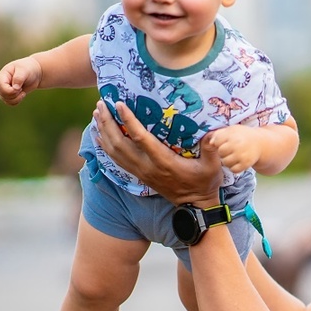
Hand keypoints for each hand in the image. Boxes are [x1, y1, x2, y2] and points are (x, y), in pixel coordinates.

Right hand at [0, 57, 40, 104]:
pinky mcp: (10, 95)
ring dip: (16, 99)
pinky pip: (10, 103)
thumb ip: (19, 78)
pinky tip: (22, 94)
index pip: (1, 86)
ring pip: (6, 100)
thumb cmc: (28, 69)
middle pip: (3, 94)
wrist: (34, 72)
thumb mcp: (24, 70)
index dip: (10, 90)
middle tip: (21, 89)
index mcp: (3, 75)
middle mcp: (1, 83)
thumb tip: (15, 89)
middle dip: (14, 95)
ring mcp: (5, 90)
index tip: (19, 88)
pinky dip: (17, 101)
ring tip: (23, 92)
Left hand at [93, 99, 222, 205]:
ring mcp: (141, 172)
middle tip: (101, 104)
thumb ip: (211, 149)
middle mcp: (147, 167)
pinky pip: (115, 159)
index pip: (140, 138)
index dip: (128, 120)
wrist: (195, 206)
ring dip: (103, 132)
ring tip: (97, 114)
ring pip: (114, 151)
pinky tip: (99, 134)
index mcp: (163, 161)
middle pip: (119, 143)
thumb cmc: (205, 183)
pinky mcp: (139, 175)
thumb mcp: (213, 167)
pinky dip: (104, 146)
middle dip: (108, 123)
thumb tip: (213, 133)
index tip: (119, 104)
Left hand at [207, 125, 262, 173]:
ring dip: (227, 161)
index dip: (218, 143)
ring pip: (225, 162)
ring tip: (233, 156)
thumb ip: (219, 134)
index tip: (224, 142)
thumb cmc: (242, 136)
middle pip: (220, 152)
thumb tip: (210, 143)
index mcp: (233, 135)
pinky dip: (234, 167)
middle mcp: (237, 145)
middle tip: (229, 150)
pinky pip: (233, 170)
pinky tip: (237, 162)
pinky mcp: (246, 164)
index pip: (217, 141)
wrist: (260, 144)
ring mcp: (242, 155)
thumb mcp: (231, 130)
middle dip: (223, 152)